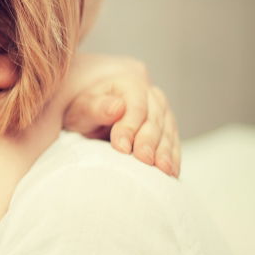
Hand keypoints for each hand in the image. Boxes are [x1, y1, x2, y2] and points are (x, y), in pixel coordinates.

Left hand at [62, 56, 180, 176]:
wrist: (91, 113)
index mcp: (129, 82)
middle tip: (144, 160)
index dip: (130, 127)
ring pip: (167, 130)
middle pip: (154, 118)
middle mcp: (150, 94)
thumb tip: (117, 107)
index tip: (121, 147)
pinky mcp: (167, 126)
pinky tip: (172, 171)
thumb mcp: (81, 108)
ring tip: (163, 170)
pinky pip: (173, 140)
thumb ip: (96, 107)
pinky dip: (172, 156)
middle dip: (149, 141)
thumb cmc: (84, 110)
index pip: (134, 106)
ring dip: (166, 151)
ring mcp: (161, 110)